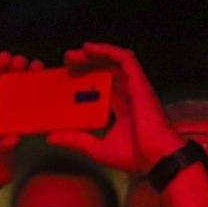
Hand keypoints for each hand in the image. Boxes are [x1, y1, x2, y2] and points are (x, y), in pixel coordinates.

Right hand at [0, 51, 26, 196]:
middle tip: (24, 59)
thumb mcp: (1, 168)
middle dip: (14, 76)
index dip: (28, 90)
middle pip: (5, 93)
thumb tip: (14, 138)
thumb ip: (7, 153)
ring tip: (5, 57)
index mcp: (8, 130)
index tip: (40, 73)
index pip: (21, 106)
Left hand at [45, 43, 181, 174]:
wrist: (156, 159)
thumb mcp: (97, 149)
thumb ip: (76, 140)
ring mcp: (134, 87)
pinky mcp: (140, 83)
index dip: (84, 79)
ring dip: (93, 54)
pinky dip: (108, 50)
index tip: (65, 77)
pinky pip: (125, 59)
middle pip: (105, 71)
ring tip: (73, 54)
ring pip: (113, 62)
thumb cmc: (135, 157)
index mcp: (120, 109)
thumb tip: (51, 138)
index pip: (100, 87)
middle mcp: (127, 95)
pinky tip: (89, 48)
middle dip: (85, 63)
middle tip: (65, 61)